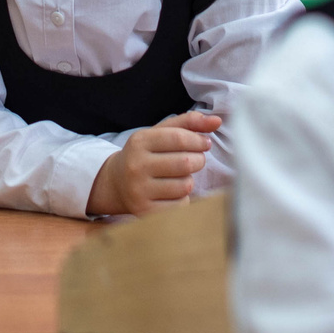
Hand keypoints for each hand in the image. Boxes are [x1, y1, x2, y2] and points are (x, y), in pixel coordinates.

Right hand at [86, 110, 219, 217]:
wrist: (116, 183)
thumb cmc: (146, 154)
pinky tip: (172, 193)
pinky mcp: (144, 211)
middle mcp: (136, 165)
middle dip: (198, 160)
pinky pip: (180, 205)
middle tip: (196, 160)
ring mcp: (139, 190)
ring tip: (181, 177)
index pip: (179, 138)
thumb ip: (188, 123)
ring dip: (189, 181)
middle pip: (185, 163)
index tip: (205, 143)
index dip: (198, 140)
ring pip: (185, 185)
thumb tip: (217, 121)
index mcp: (139, 141)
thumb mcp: (160, 134)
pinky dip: (183, 199)